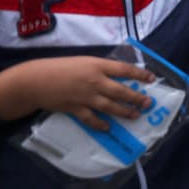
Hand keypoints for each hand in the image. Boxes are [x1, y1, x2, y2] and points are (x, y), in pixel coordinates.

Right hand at [0, 57, 155, 130]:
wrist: (36, 80)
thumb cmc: (61, 67)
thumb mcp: (84, 61)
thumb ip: (101, 68)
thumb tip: (119, 74)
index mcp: (97, 65)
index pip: (124, 69)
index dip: (140, 74)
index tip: (152, 78)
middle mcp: (94, 81)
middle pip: (121, 91)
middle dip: (136, 98)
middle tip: (148, 103)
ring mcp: (85, 96)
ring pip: (110, 106)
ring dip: (124, 112)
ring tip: (135, 115)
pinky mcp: (75, 109)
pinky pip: (92, 119)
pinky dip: (101, 124)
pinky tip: (108, 127)